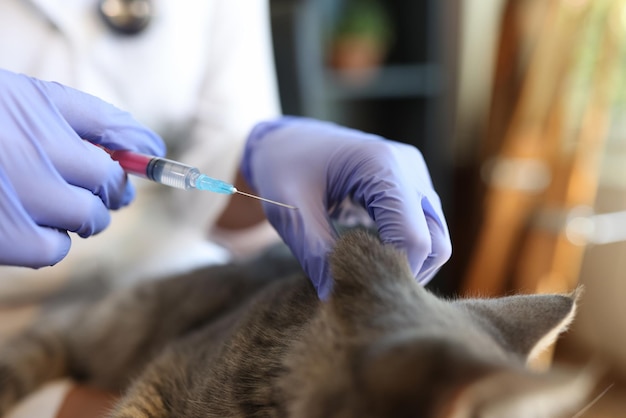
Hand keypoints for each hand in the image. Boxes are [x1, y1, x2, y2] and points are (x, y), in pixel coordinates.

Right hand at [0, 69, 164, 267]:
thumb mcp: (34, 98)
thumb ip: (96, 118)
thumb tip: (152, 145)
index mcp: (43, 119)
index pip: (117, 155)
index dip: (123, 171)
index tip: (121, 176)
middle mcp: (34, 159)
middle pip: (107, 193)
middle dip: (104, 195)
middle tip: (89, 191)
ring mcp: (16, 200)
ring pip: (84, 223)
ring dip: (77, 218)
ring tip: (46, 201)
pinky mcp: (0, 237)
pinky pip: (51, 250)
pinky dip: (49, 242)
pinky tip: (27, 225)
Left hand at [242, 116, 450, 298]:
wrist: (285, 141)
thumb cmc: (283, 167)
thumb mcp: (290, 211)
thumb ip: (314, 254)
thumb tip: (335, 297)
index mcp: (383, 165)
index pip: (413, 238)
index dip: (390, 272)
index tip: (357, 290)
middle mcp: (409, 167)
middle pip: (434, 243)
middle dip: (403, 273)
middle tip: (363, 289)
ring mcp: (414, 176)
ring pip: (435, 239)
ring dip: (406, 263)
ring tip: (364, 273)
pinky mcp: (410, 186)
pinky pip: (424, 229)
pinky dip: (404, 249)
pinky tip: (370, 256)